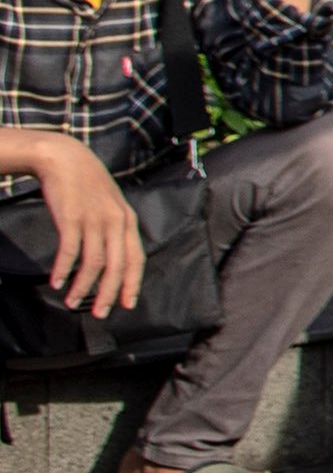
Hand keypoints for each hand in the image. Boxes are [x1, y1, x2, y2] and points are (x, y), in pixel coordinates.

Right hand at [22, 137, 139, 316]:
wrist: (65, 158)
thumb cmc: (86, 185)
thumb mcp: (110, 205)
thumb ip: (115, 228)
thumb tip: (113, 259)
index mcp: (128, 221)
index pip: (136, 259)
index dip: (132, 283)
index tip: (126, 305)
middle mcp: (116, 221)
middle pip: (117, 266)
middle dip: (108, 293)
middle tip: (99, 314)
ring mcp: (94, 219)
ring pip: (93, 263)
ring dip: (82, 287)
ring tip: (71, 303)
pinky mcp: (72, 217)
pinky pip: (70, 251)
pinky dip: (63, 269)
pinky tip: (56, 283)